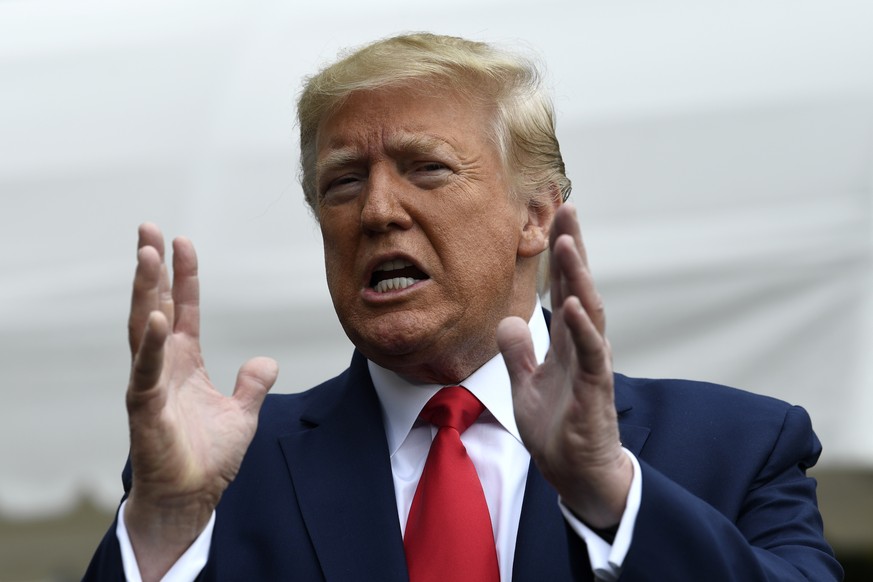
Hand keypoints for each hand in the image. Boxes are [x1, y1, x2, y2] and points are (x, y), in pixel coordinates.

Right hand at [123, 223, 278, 580]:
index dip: (183, 276)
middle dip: (151, 268)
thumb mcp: (243, 414)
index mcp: (184, 362)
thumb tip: (265, 360)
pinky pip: (147, 370)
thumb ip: (253, 384)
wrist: (191, 497)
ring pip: (144, 327)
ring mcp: (151, 383)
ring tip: (145, 254)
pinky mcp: (146, 407)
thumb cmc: (208, 458)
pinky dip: (151, 344)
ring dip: (145, 291)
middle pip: (155, 306)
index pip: (183, 308)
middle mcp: (163, 365)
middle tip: (147, 229)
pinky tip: (156, 316)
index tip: (181, 241)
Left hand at [497, 204, 631, 528]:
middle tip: (567, 208)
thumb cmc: (557, 430)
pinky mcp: (595, 388)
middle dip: (573, 248)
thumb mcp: (525, 386)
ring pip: (587, 311)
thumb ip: (518, 353)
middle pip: (578, 287)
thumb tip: (506, 321)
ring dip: (577, 277)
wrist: (576, 474)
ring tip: (567, 243)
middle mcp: (581, 345)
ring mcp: (591, 364)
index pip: (563, 288)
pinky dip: (581, 327)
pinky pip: (590, 353)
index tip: (554, 217)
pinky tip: (571, 303)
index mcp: (565, 342)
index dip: (559, 255)